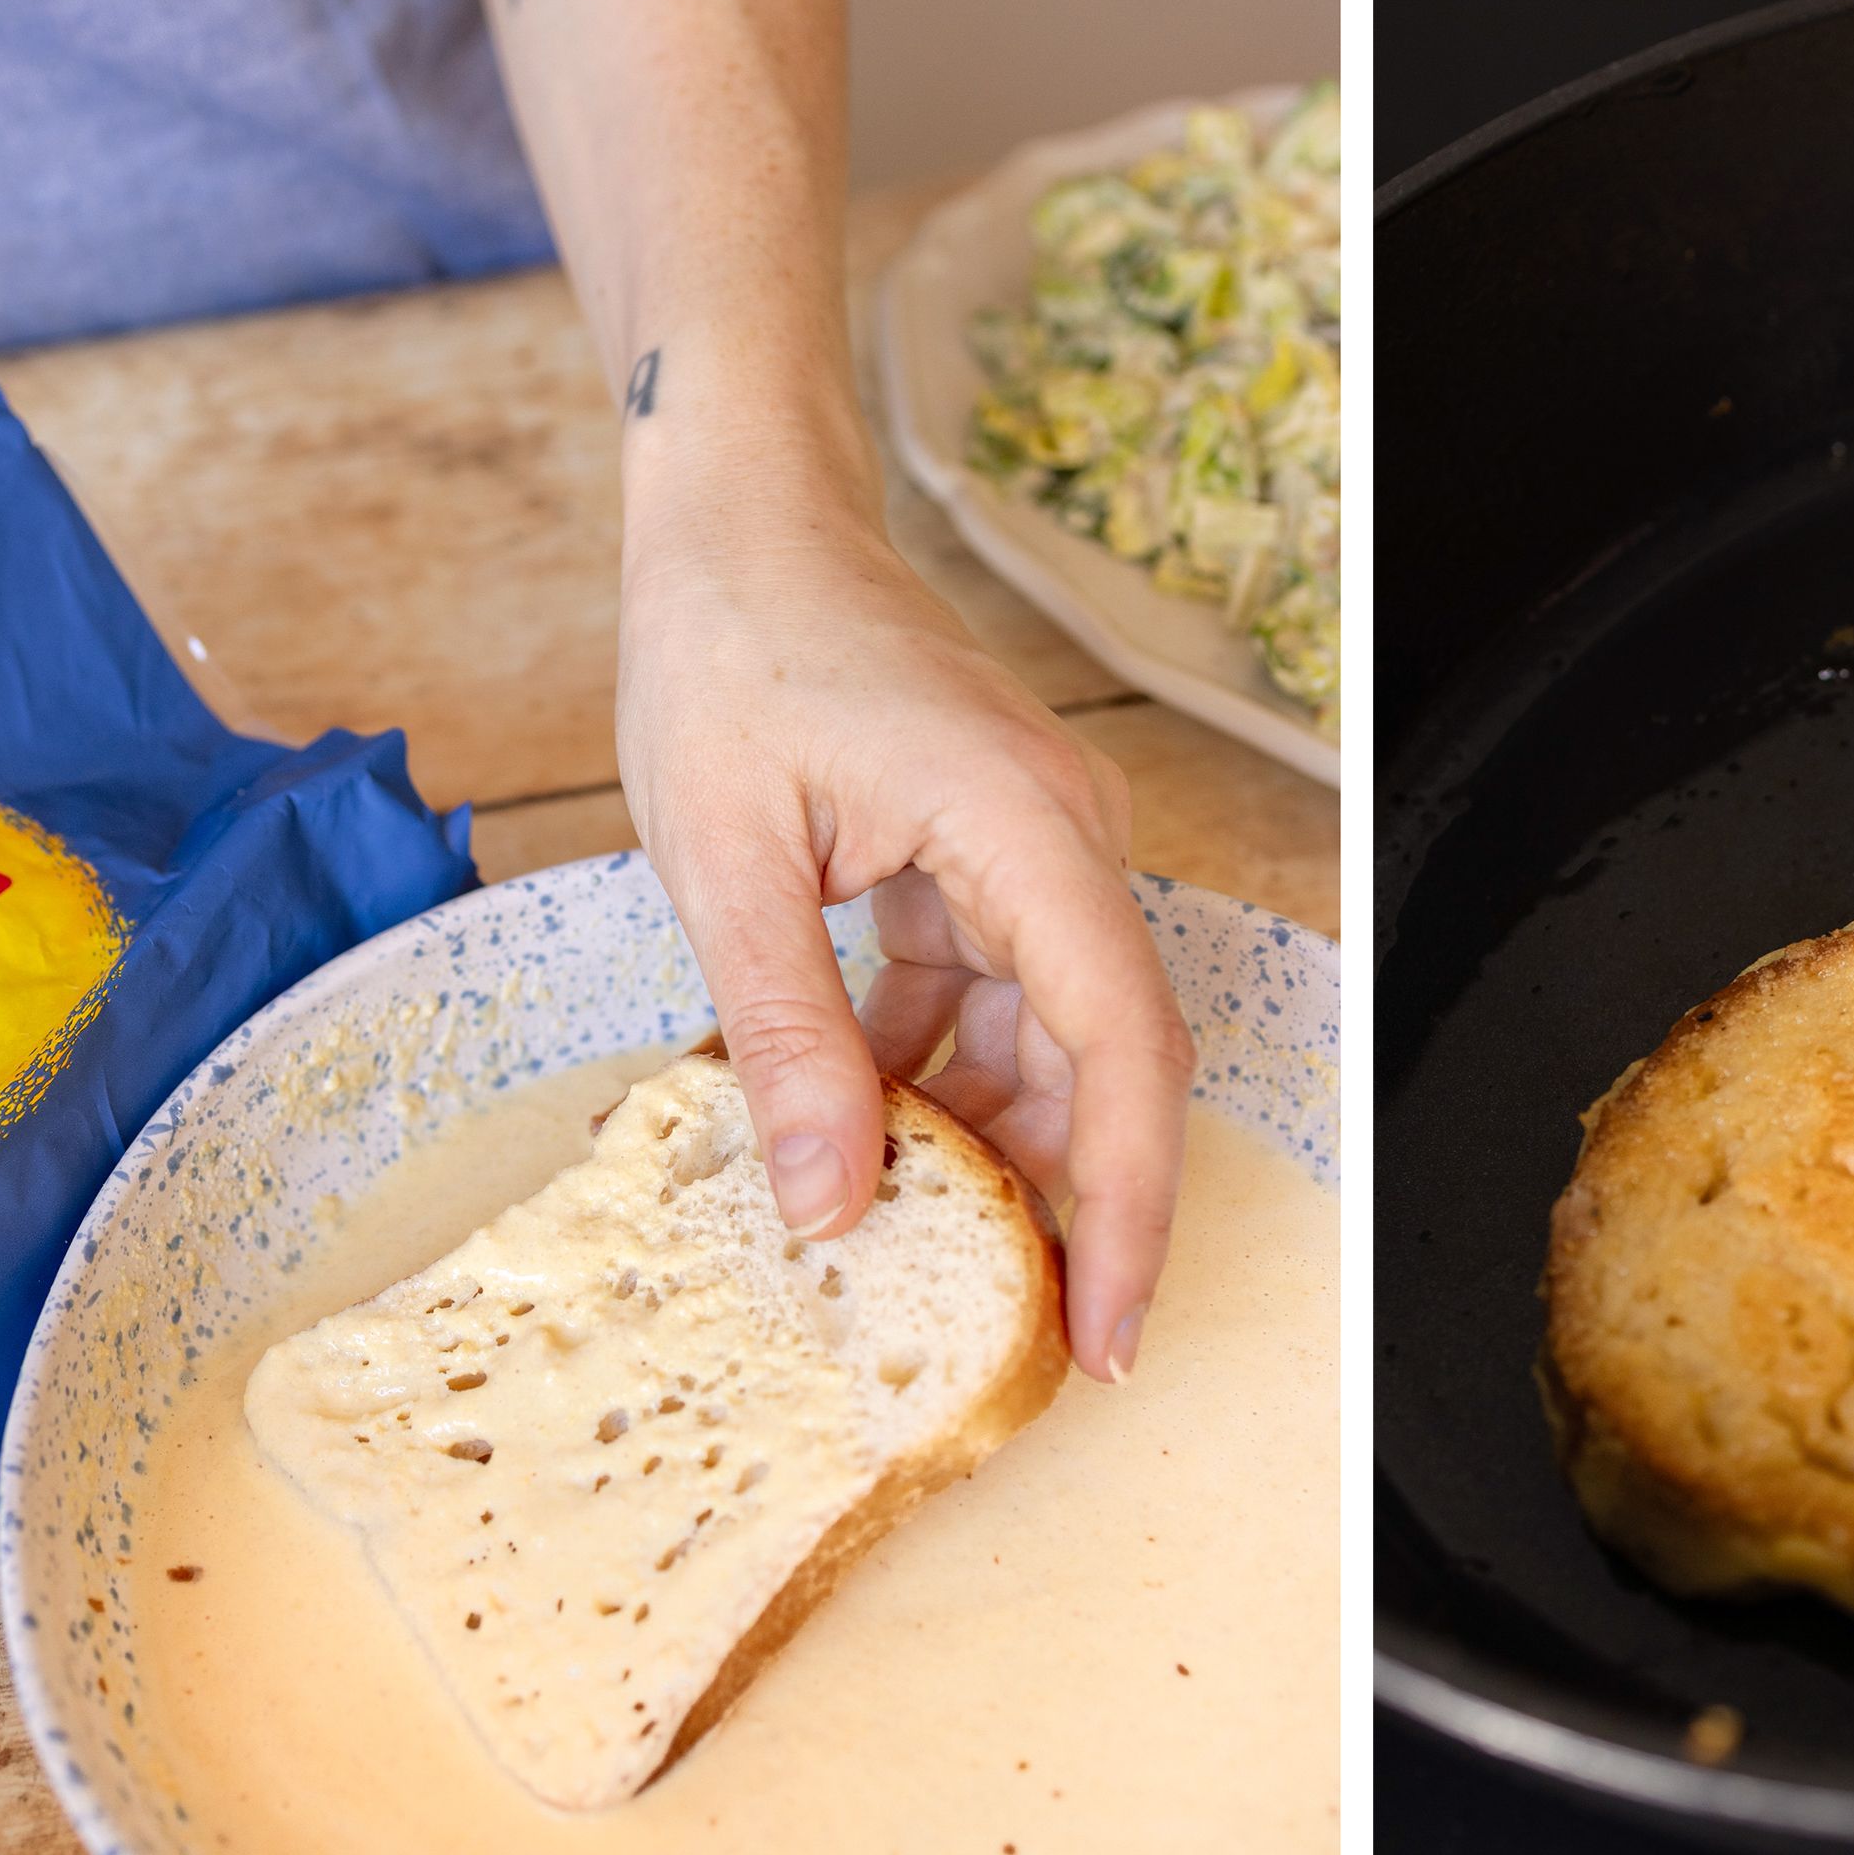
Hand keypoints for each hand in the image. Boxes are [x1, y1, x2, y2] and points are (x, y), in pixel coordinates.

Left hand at [616, 474, 1189, 1380]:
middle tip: (1024, 1339)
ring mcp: (1034, 843)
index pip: (1122, 1047)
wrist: (737, 515)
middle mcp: (1064, 837)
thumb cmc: (727, 645)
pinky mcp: (989, 849)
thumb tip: (830, 1204)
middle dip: (1071, 1203)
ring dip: (984, 1136)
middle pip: (1106, 1057)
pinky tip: (855, 1126)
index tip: (1110, 1323)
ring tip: (908, 1243)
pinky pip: (994, 989)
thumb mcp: (725, 860)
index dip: (1128, 1202)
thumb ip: (792, 1038)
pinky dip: (936, 1066)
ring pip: (1048, 1034)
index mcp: (1025, 828)